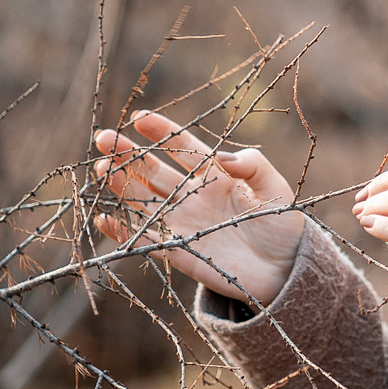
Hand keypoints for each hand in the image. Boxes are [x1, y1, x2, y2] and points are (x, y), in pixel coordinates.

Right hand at [91, 110, 302, 305]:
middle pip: (153, 170)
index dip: (161, 131)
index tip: (139, 118)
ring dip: (121, 184)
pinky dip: (123, 230)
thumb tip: (222, 157)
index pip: (182, 146)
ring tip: (102, 169)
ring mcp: (183, 222)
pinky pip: (144, 239)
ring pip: (143, 199)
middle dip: (128, 154)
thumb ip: (253, 165)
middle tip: (104, 139)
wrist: (285, 270)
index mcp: (214, 175)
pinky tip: (104, 216)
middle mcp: (192, 195)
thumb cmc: (281, 224)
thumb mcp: (274, 187)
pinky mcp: (178, 251)